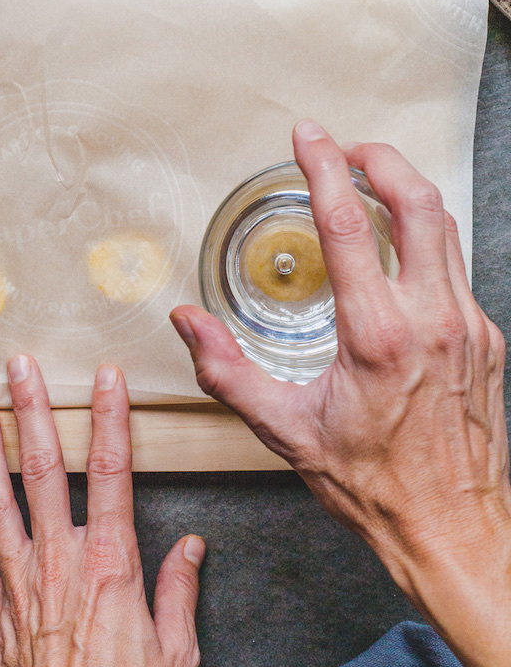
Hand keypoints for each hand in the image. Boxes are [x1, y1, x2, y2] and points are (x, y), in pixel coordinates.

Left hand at [0, 356, 204, 666]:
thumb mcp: (175, 653)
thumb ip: (180, 592)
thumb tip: (191, 547)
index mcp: (111, 564)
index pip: (113, 472)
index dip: (110, 418)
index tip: (106, 377)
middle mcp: (60, 562)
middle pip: (44, 470)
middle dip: (33, 412)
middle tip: (21, 367)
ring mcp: (19, 586)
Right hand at [172, 121, 510, 666]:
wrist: (454, 530)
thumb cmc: (374, 486)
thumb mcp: (285, 431)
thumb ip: (226, 371)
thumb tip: (185, 323)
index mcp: (377, 336)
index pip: (349, 225)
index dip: (323, 167)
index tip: (308, 136)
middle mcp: (431, 321)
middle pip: (418, 203)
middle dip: (380, 158)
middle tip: (346, 148)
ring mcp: (467, 326)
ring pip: (445, 227)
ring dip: (407, 190)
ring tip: (372, 180)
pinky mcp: (486, 339)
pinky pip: (456, 265)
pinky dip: (426, 237)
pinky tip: (398, 250)